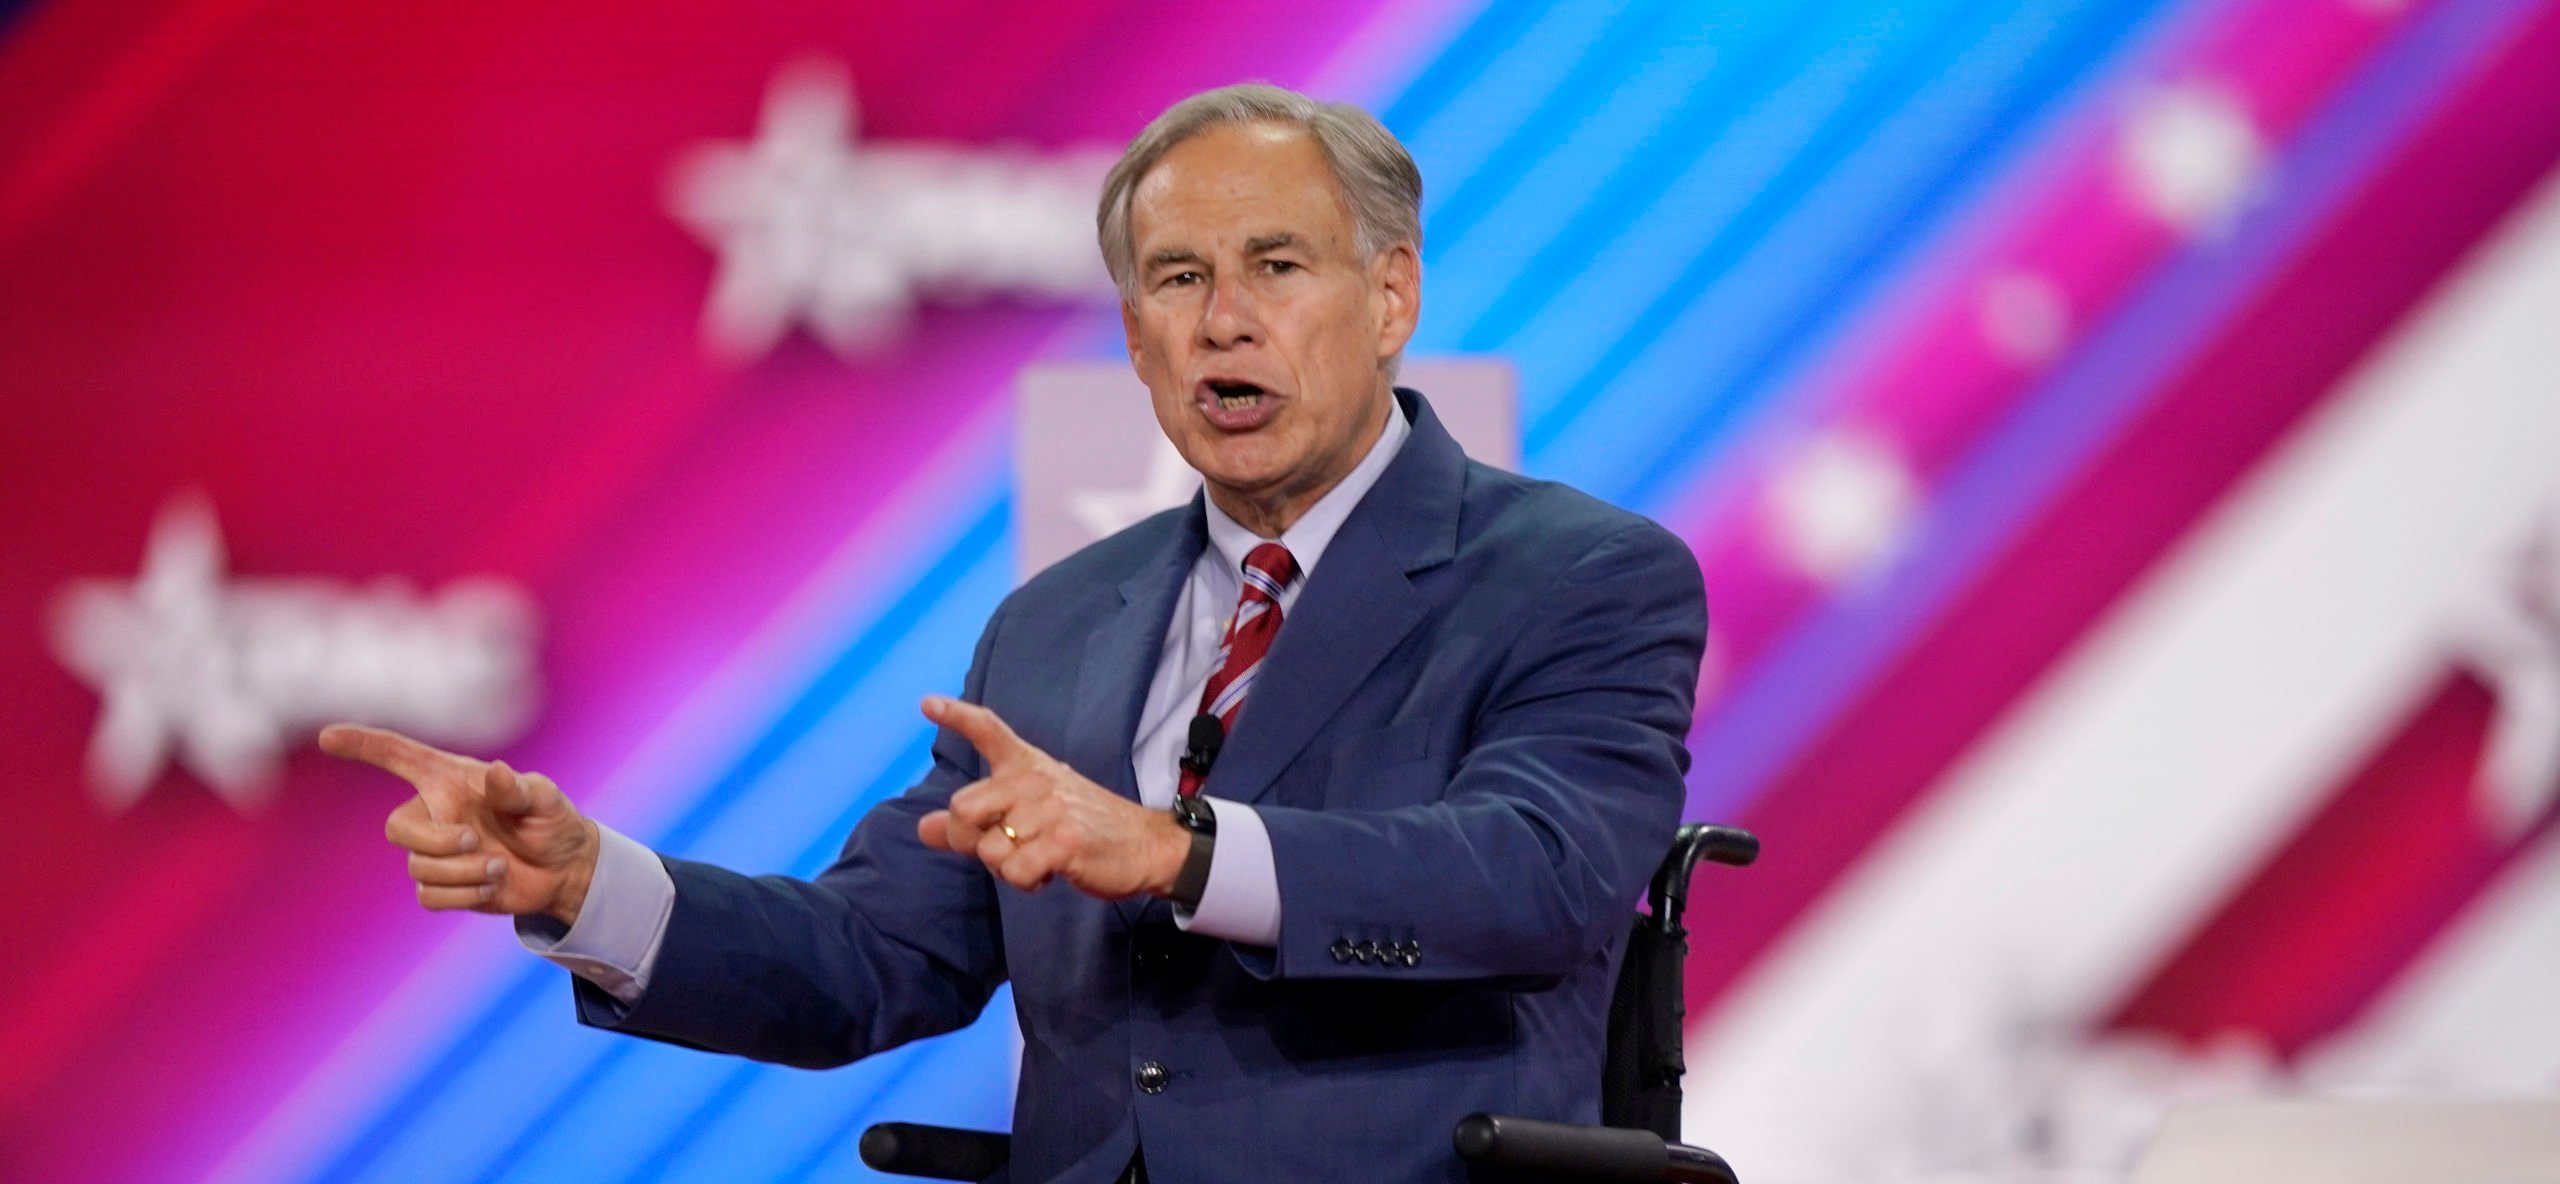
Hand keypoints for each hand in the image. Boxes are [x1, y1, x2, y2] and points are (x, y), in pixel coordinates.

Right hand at [319, 724, 600, 924]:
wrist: (562, 868)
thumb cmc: (550, 820)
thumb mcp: (544, 799)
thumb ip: (518, 788)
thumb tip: (497, 772)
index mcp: (450, 780)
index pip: (398, 757)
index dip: (363, 745)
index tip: (328, 736)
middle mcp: (434, 813)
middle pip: (397, 828)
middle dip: (436, 841)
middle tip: (477, 842)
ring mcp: (434, 851)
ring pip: (418, 868)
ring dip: (463, 872)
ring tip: (500, 866)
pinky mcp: (441, 885)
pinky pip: (429, 896)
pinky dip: (463, 895)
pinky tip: (491, 886)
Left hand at [916, 696, 1189, 899]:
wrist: (1146, 845)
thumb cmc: (1084, 828)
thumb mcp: (1029, 815)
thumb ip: (974, 821)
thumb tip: (923, 828)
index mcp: (1027, 766)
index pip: (989, 730)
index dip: (955, 716)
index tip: (927, 704)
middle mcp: (1034, 780)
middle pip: (963, 808)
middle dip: (969, 839)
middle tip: (1002, 848)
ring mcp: (1050, 810)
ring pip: (988, 849)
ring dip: (1006, 868)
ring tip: (1037, 860)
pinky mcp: (1064, 842)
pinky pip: (1015, 872)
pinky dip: (1026, 882)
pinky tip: (1048, 873)